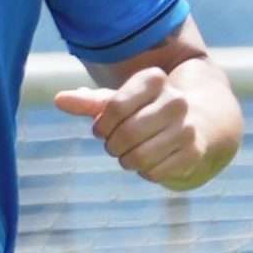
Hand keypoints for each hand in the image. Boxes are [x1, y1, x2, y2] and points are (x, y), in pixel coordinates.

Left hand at [52, 66, 211, 186]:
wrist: (194, 127)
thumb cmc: (144, 112)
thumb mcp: (117, 104)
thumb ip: (88, 103)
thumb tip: (58, 99)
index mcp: (154, 80)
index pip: (114, 106)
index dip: (102, 125)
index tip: (103, 128)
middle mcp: (176, 100)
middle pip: (125, 134)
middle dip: (113, 145)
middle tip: (117, 144)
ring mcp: (188, 126)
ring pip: (138, 157)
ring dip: (127, 160)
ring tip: (133, 153)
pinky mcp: (194, 152)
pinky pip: (153, 172)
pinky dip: (145, 172)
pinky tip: (153, 161)